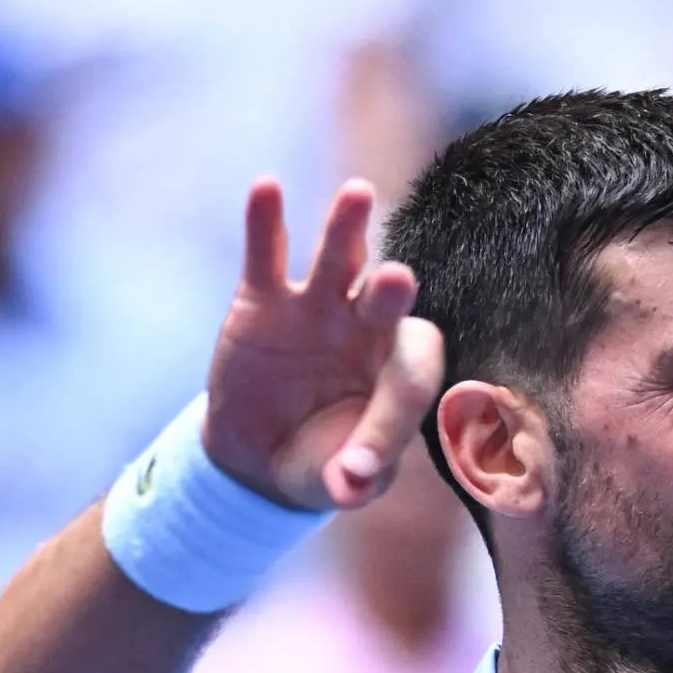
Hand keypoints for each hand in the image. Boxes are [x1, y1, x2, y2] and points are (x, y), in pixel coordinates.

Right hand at [203, 179, 445, 512]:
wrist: (260, 455)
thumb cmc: (320, 462)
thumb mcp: (338, 479)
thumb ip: (354, 476)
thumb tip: (348, 485)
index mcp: (399, 373)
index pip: (412, 373)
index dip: (395, 409)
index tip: (360, 461)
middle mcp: (366, 329)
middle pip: (388, 299)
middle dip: (390, 293)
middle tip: (396, 280)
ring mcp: (318, 307)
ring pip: (340, 260)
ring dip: (347, 228)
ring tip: (357, 194)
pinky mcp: (265, 299)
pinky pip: (268, 253)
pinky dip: (265, 222)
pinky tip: (265, 188)